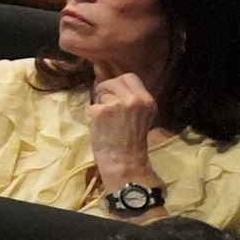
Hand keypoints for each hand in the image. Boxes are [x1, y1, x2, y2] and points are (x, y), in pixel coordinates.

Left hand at [86, 71, 159, 189]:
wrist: (124, 162)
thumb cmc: (131, 141)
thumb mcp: (140, 115)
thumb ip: (130, 99)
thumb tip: (110, 81)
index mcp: (147, 100)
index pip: (130, 77)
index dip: (118, 84)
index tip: (113, 94)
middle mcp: (134, 99)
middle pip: (114, 80)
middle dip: (106, 89)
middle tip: (104, 105)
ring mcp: (116, 104)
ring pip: (102, 91)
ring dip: (100, 102)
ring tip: (105, 119)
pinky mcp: (100, 111)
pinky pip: (92, 105)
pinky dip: (93, 114)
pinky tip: (100, 127)